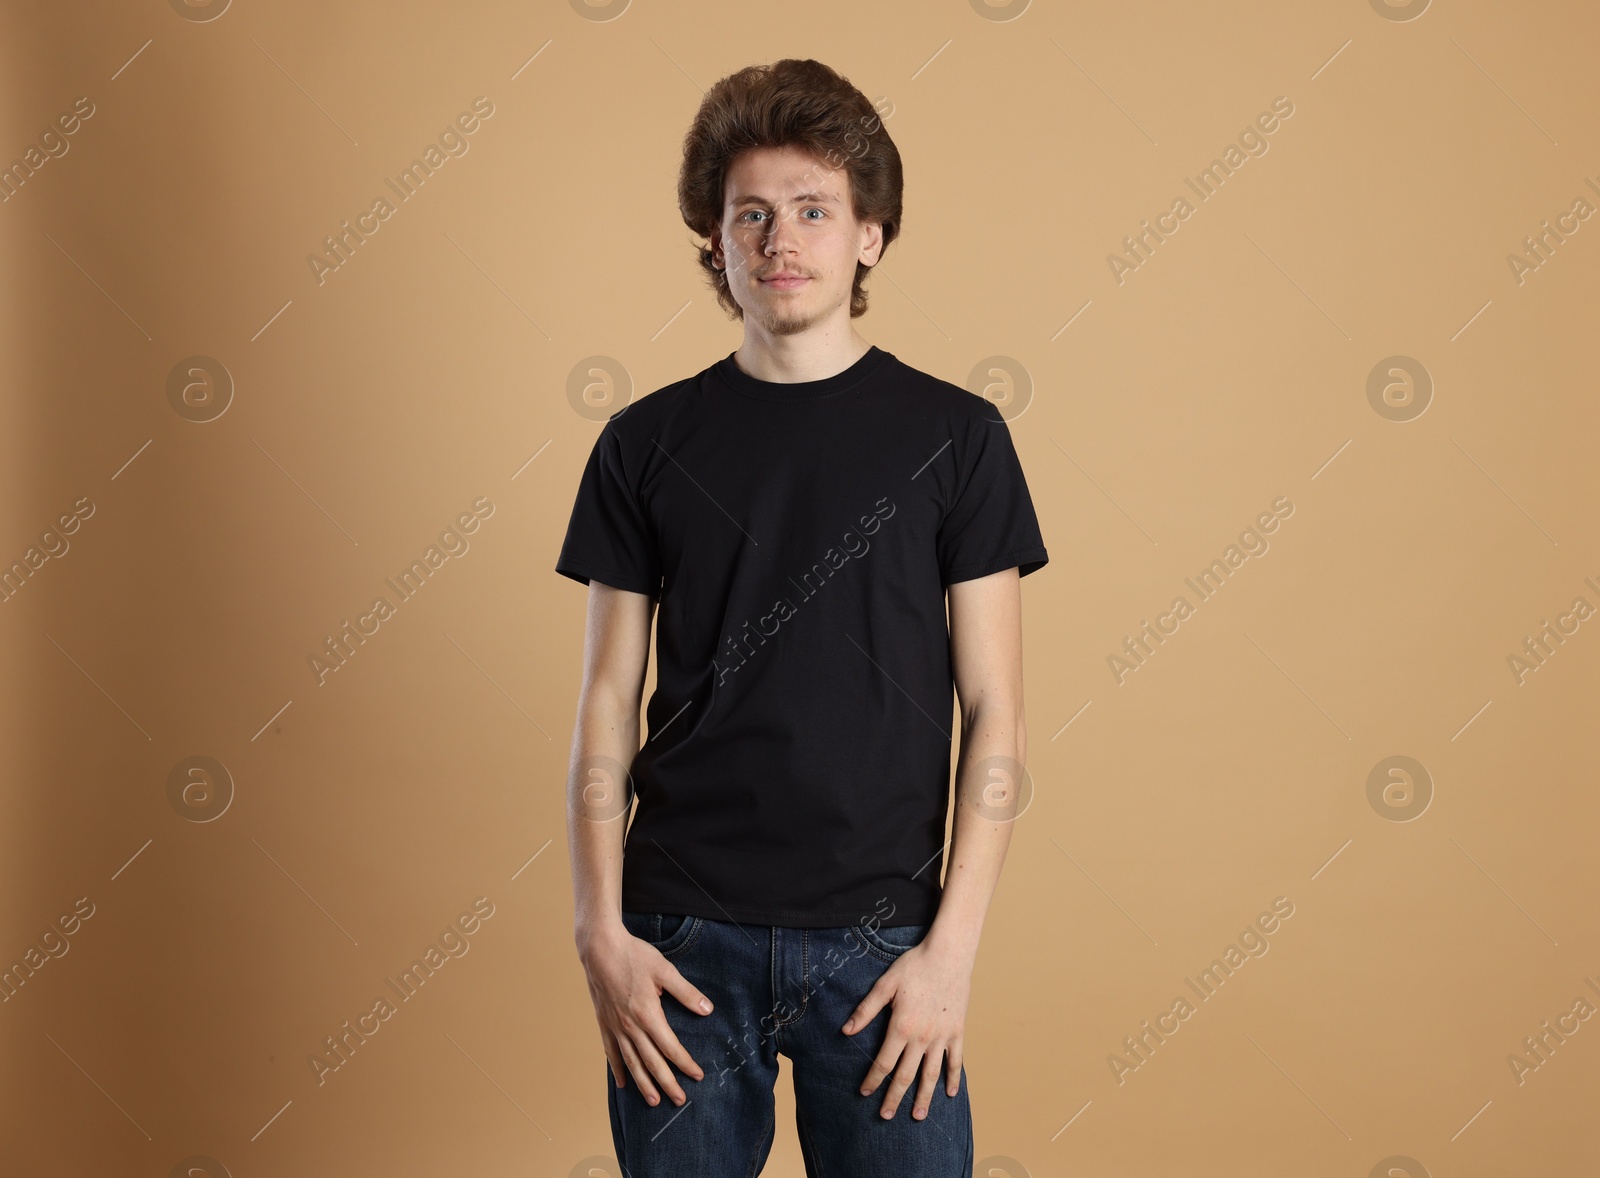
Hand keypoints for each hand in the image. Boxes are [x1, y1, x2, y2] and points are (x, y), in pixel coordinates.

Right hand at [577, 920, 715, 1107]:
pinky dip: (618, 1069)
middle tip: (680, 1100)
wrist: (600, 948)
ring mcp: (615, 1026)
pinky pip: (611, 1052)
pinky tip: (623, 1083)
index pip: (670, 1047)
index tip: (697, 1075)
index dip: (685, 1063)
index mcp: (648, 1014)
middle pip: (651, 1062)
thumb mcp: (665, 970)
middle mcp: (630, 1026)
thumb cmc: (633, 956)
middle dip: (667, 1083)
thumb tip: (707, 1010)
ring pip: (631, 1062)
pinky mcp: (604, 1022)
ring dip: (643, 1084)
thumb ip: (686, 992)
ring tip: (654, 1101)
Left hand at [841, 937, 972, 1119]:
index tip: (864, 1093)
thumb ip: (866, 1010)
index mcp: (901, 1027)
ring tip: (918, 1116)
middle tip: (886, 1116)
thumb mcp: (885, 984)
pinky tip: (950, 1094)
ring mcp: (942, 1037)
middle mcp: (922, 1038)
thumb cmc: (914, 966)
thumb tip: (846, 1031)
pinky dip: (953, 1078)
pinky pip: (955, 1061)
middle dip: (894, 1097)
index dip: (873, 1080)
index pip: (883, 1062)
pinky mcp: (957, 1032)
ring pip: (931, 1074)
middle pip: (906, 1075)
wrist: (949, 955)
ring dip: (924, 1097)